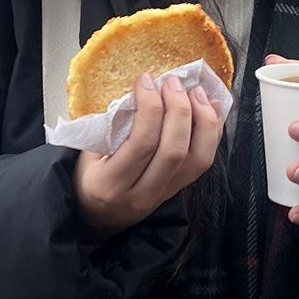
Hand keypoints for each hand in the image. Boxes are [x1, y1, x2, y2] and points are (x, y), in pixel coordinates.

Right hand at [74, 74, 224, 238]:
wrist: (97, 217)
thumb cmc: (89, 178)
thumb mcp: (86, 153)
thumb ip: (108, 126)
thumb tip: (137, 92)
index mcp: (112, 184)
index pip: (142, 144)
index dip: (150, 108)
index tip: (146, 81)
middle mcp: (142, 194)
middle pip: (174, 150)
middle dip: (179, 109)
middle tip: (173, 82)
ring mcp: (164, 195)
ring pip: (198, 159)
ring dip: (203, 119)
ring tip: (196, 91)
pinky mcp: (179, 191)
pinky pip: (204, 162)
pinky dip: (212, 132)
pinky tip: (212, 108)